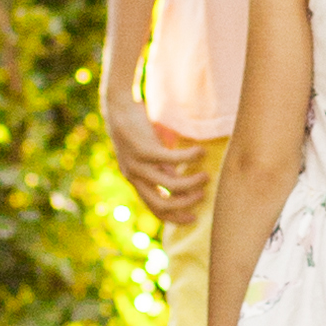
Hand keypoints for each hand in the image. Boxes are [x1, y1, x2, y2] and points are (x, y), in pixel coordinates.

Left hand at [102, 82, 215, 225]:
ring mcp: (137, 164)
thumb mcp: (150, 155)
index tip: (194, 218)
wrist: (118, 107)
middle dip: (184, 204)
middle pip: (161, 204)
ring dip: (192, 183)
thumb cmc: (137, 131)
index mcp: (135, 181)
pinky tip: (201, 152)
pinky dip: (190, 158)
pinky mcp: (143, 149)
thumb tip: (180, 183)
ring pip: (170, 184)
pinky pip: (172, 159)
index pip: (155, 209)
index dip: (175, 217)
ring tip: (207, 175)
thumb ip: (163, 170)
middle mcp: (133, 177)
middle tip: (203, 196)